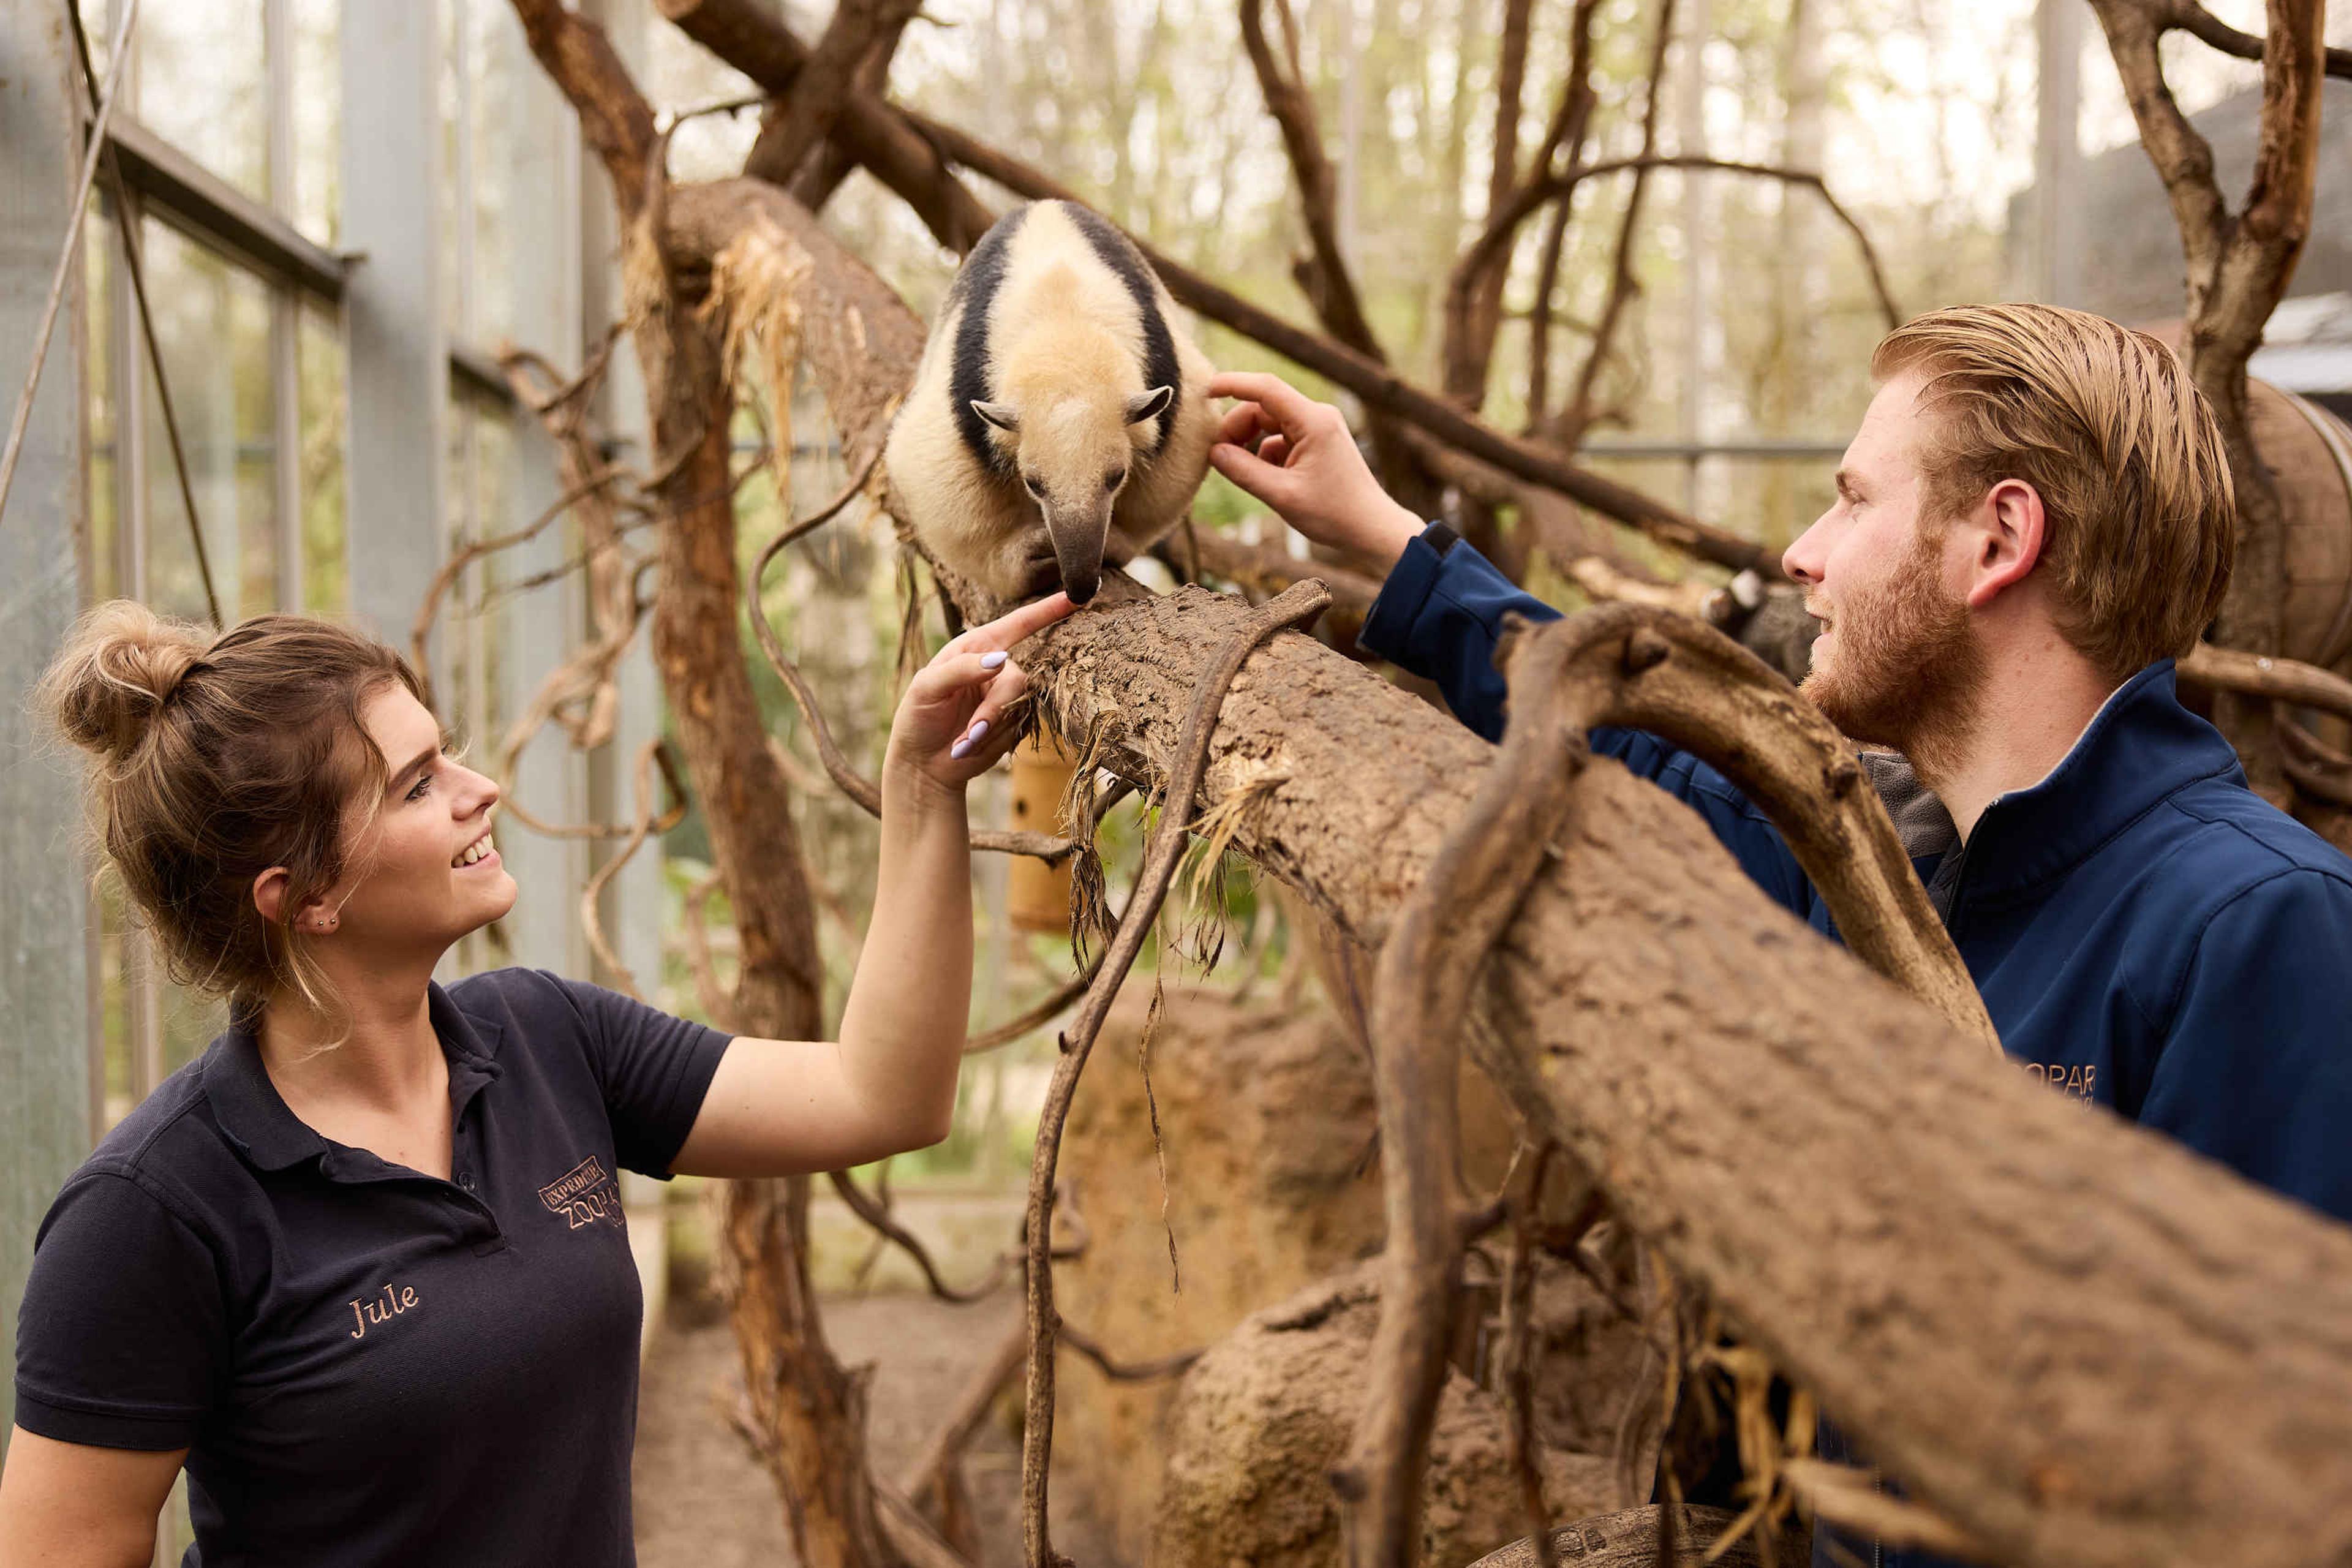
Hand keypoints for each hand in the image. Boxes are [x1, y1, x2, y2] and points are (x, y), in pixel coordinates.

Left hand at [884, 592, 1077, 793]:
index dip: (1048, 610)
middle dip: (993, 711)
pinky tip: (969, 747)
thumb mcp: (927, 687)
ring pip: (1019, 707)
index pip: (1018, 624)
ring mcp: (1009, 696)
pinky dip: (991, 742)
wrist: (923, 764)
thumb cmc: (918, 717)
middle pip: (1017, 680)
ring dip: (989, 730)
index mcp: (976, 647)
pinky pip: (1017, 728)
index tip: (1075, 597)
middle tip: (970, 734)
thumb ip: (962, 669)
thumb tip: (1002, 658)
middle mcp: (997, 668)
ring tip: (962, 743)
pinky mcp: (1016, 723)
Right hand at [1207, 370, 1425, 569]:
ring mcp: (1319, 429)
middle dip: (1236, 428)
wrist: (1372, 530)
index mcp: (1313, 421)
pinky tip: (1266, 480)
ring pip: (1269, 423)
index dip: (1232, 385)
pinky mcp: (1317, 443)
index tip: (1204, 393)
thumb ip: (1243, 471)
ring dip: (1249, 443)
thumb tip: (1213, 452)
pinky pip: (1280, 439)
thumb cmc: (1335, 514)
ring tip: (1239, 471)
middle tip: (1217, 457)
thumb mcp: (1282, 495)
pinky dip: (1265, 455)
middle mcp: (1317, 417)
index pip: (1265, 388)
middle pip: (1263, 407)